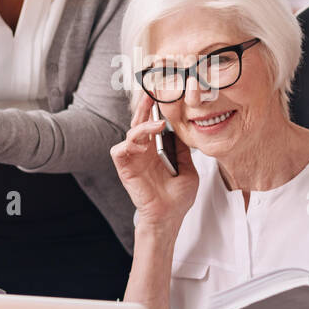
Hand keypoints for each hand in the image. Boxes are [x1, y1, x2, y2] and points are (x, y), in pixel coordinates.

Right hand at [109, 95, 198, 231]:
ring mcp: (133, 159)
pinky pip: (120, 151)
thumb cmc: (178, 198)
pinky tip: (143, 144)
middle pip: (140, 122)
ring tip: (158, 123)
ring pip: (131, 133)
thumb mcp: (189, 169)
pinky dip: (129, 144)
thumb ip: (183, 150)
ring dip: (142, 125)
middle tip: (151, 91)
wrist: (169, 217)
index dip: (155, 109)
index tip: (162, 93)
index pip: (153, 123)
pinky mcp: (125, 168)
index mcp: (157, 150)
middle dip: (145, 106)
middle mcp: (143, 151)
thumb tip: (182, 131)